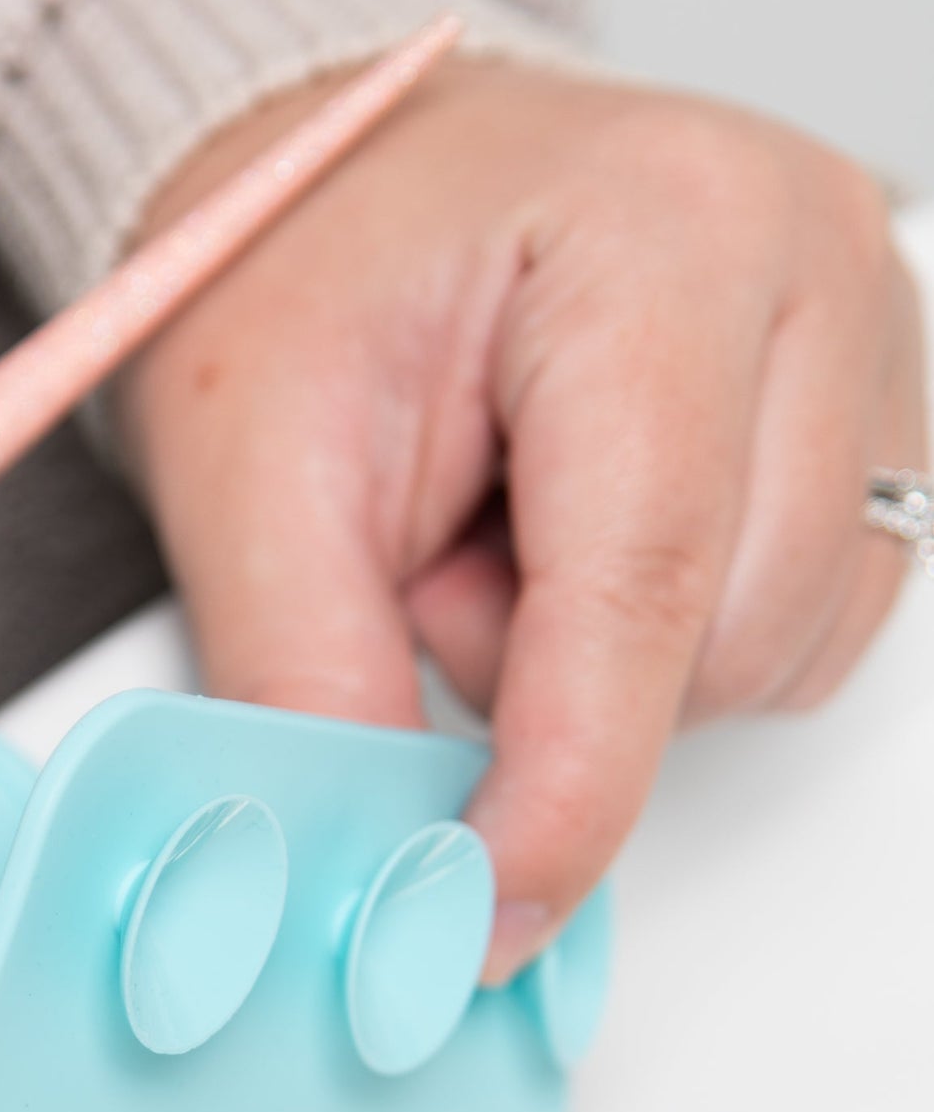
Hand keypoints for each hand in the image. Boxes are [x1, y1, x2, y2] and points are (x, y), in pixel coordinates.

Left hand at [116, 58, 926, 981]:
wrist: (348, 198)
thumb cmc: (300, 279)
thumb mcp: (248, 481)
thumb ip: (311, 685)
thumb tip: (390, 872)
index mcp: (654, 238)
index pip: (640, 581)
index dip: (564, 789)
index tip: (487, 913)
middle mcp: (801, 262)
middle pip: (730, 633)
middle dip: (551, 675)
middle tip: (425, 562)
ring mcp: (859, 329)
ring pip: (784, 647)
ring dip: (614, 657)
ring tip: (501, 530)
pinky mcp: (863, 405)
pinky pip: (809, 617)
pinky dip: (672, 630)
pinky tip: (581, 536)